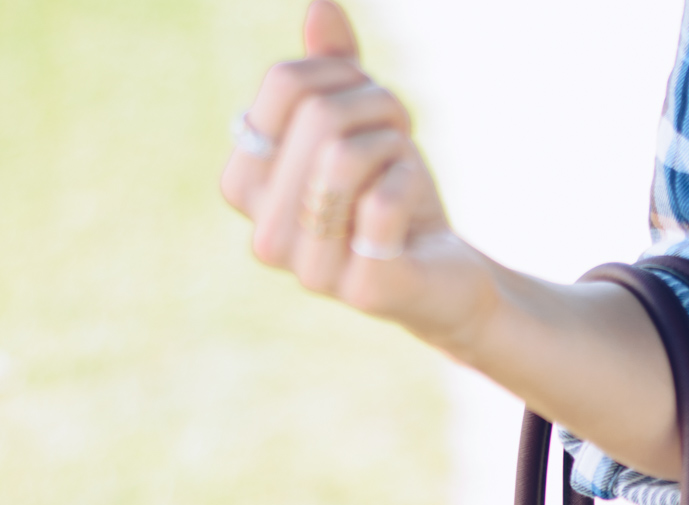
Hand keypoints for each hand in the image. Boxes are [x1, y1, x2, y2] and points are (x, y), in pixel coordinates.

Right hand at [221, 1, 497, 355]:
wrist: (442, 273)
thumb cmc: (391, 192)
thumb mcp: (361, 121)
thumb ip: (333, 67)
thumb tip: (321, 6)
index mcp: (245, 187)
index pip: (283, 84)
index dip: (339, 71)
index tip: (366, 97)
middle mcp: (267, 237)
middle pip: (317, 116)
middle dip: (376, 104)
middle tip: (398, 128)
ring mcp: (311, 271)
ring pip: (344, 157)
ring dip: (393, 139)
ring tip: (404, 157)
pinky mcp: (363, 290)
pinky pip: (383, 201)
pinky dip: (410, 182)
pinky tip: (415, 206)